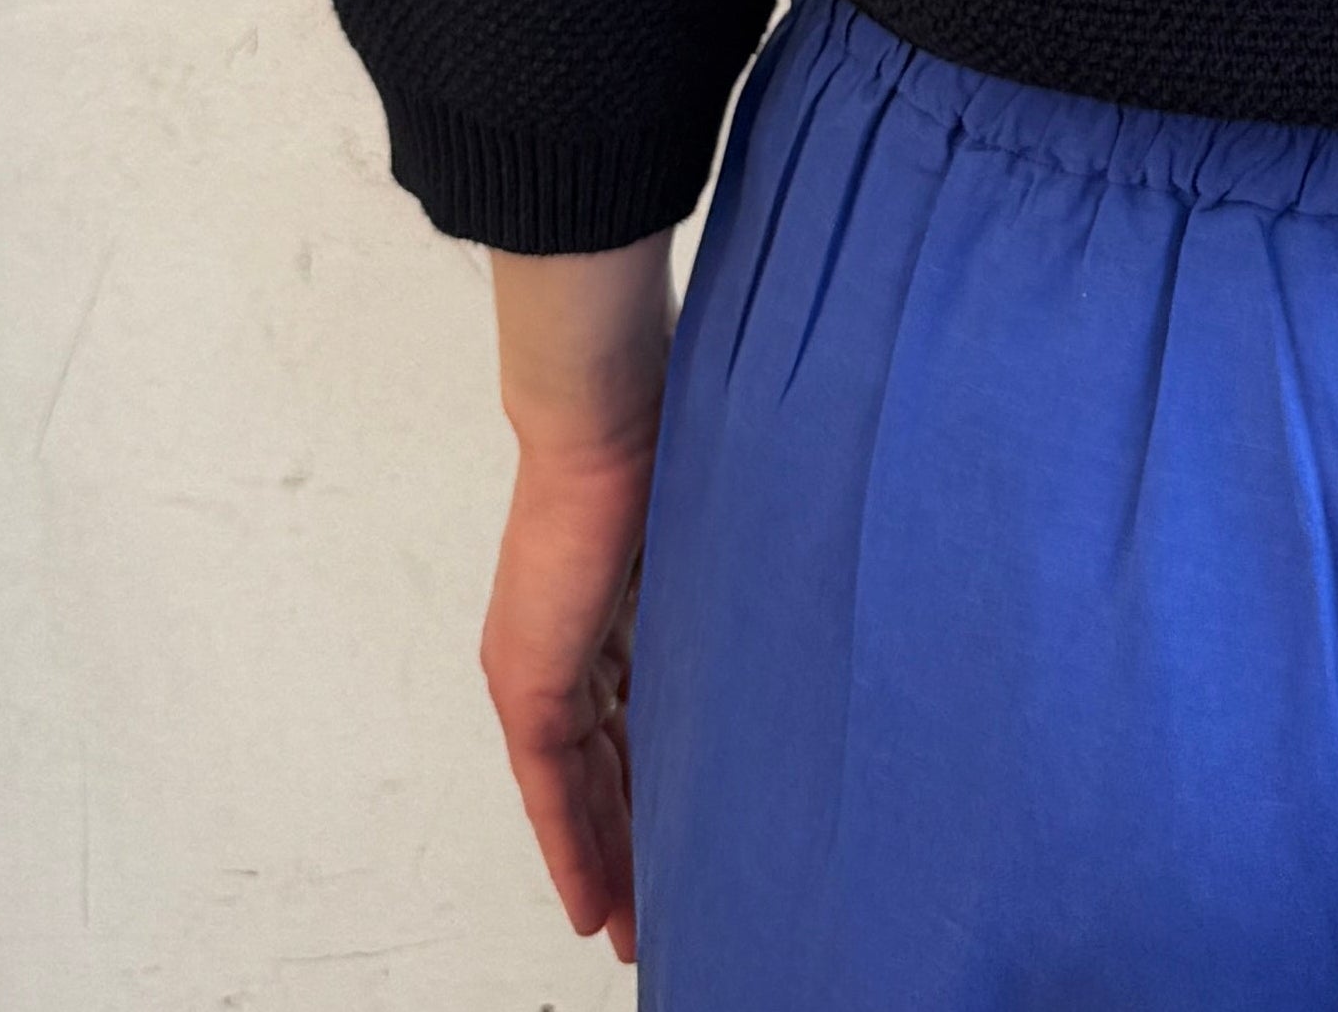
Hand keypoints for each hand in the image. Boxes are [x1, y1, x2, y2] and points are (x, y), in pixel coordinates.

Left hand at [483, 240, 676, 966]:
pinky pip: (552, 788)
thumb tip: (806, 596)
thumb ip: (730, 582)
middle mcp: (563, 647)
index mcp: (606, 610)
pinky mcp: (531, 678)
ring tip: (635, 928)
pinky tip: (592, 903)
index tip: (679, 840)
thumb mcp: (707, 534)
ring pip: (577, 792)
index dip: (650, 788)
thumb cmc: (666, 439)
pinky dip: (572, 847)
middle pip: (601, 772)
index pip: (629, 722)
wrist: (606, 409)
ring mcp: (540, 664)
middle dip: (630, 845)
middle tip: (656, 912)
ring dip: (606, 862)